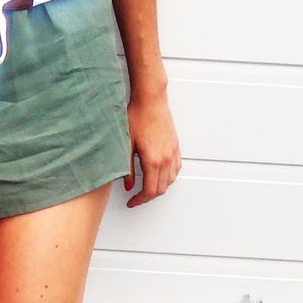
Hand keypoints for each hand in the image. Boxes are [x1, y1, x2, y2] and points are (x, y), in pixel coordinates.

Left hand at [123, 88, 180, 206]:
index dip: (140, 200)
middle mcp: (166, 159)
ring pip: (171, 180)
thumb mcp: (126, 145)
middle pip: (161, 188)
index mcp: (153, 160)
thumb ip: (127, 168)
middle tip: (136, 197)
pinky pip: (176, 168)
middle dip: (148, 196)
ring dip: (160, 187)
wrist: (151, 100)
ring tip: (146, 187)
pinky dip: (168, 176)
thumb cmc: (137, 116)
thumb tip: (127, 184)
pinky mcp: (175, 146)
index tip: (132, 201)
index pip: (149, 191)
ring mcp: (173, 152)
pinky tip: (160, 173)